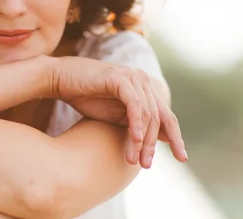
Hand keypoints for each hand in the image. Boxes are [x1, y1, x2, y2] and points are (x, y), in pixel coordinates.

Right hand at [45, 56, 186, 168]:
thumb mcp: (114, 116)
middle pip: (160, 118)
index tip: (182, 158)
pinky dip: (136, 124)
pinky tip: (134, 140)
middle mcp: (142, 81)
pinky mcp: (120, 78)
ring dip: (142, 140)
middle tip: (146, 165)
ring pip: (148, 115)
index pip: (166, 116)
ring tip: (134, 159)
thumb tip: (159, 142)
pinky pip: (134, 104)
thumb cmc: (85, 97)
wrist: (60, 79)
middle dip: (154, 145)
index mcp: (144, 89)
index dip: (176, 138)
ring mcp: (133, 77)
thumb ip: (136, 125)